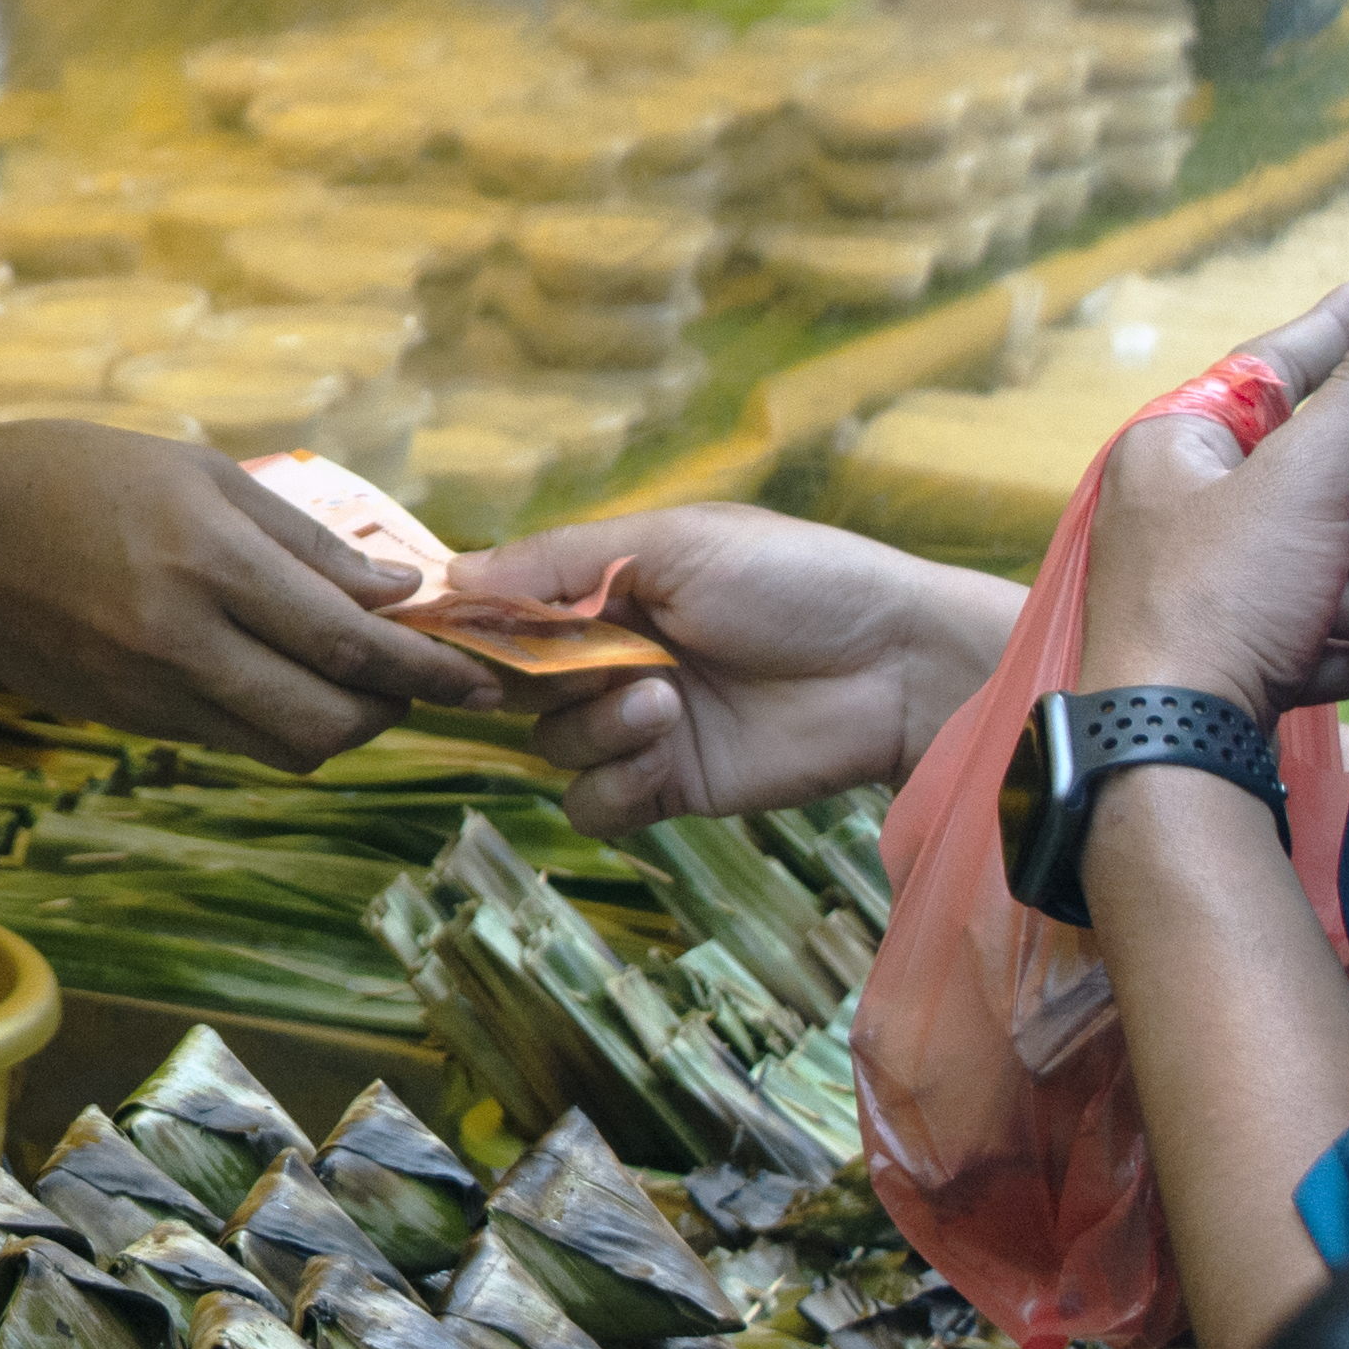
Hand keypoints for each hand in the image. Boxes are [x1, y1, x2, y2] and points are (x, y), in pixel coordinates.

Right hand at [0, 427, 506, 769]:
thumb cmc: (72, 475)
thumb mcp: (196, 470)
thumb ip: (300, 537)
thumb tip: (394, 590)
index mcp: (207, 560)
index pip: (345, 640)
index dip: (425, 668)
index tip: (477, 675)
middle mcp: (181, 640)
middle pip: (327, 719)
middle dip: (392, 710)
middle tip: (420, 682)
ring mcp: (149, 692)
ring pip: (282, 749)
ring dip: (337, 726)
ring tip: (355, 685)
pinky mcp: (126, 721)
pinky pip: (228, 742)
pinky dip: (273, 722)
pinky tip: (278, 680)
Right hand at [459, 505, 1021, 832]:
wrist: (895, 666)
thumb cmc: (795, 580)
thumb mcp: (671, 543)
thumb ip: (561, 559)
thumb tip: (453, 572)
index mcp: (611, 587)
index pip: (510, 608)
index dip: (477, 625)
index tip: (453, 634)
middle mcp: (616, 656)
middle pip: (518, 684)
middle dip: (540, 679)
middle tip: (589, 669)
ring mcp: (643, 725)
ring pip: (551, 746)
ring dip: (592, 729)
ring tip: (664, 705)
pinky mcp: (674, 786)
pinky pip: (595, 804)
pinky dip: (610, 786)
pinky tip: (660, 755)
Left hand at [1085, 272, 1348, 721]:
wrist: (1172, 747)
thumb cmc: (1217, 598)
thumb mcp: (1304, 478)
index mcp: (1176, 450)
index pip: (1272, 370)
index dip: (1342, 330)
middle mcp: (1184, 512)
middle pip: (1317, 481)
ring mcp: (1210, 591)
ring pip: (1330, 564)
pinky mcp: (1237, 660)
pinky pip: (1323, 633)